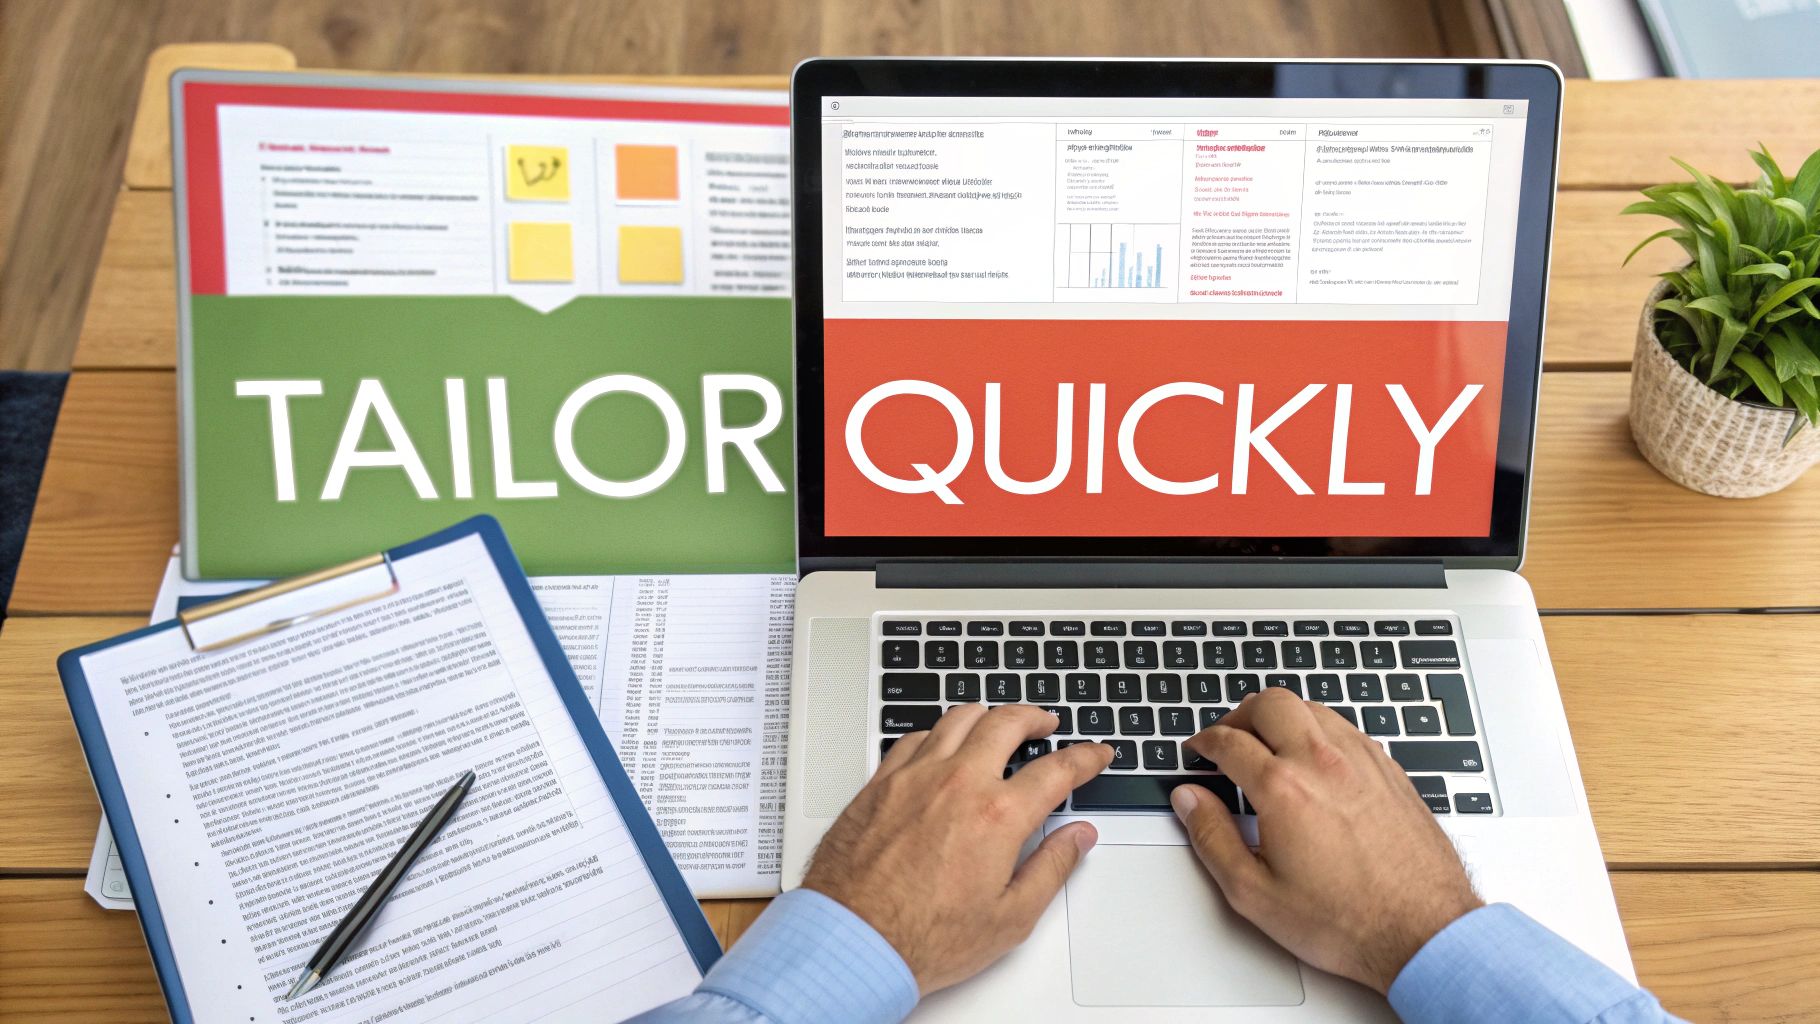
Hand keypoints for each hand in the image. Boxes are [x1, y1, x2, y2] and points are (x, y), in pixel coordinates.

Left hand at [802, 705, 1113, 993]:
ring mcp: (914, 776)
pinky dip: (938, 733)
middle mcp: (957, 782)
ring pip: (958, 718)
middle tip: (1047, 723)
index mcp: (998, 815)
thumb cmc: (923, 938)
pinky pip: (914, 737)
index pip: (1057, 769)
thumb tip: (1077, 837)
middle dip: (1035, 716)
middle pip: (1006, 723)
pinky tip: (942, 744)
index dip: (1085, 757)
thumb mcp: (1010, 918)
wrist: (852, 941)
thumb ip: (1051, 867)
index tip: (1096, 753)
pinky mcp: (880, 782)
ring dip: (987, 714)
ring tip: (999, 722)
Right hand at [1171, 688, 1481, 993]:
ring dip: (1280, 715)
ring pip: (1310, 707)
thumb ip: (1212, 838)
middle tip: (1226, 737)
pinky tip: (1313, 755)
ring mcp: (1361, 761)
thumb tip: (1190, 800)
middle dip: (1238, 715)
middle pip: (1269, 704)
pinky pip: (1345, 726)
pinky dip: (1317, 728)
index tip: (1198, 751)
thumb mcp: (1255, 893)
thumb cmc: (1348, 920)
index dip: (1203, 743)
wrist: (1424, 931)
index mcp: (1283, 788)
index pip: (1229, 742)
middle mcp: (1323, 762)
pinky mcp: (1389, 770)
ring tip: (1266, 741)